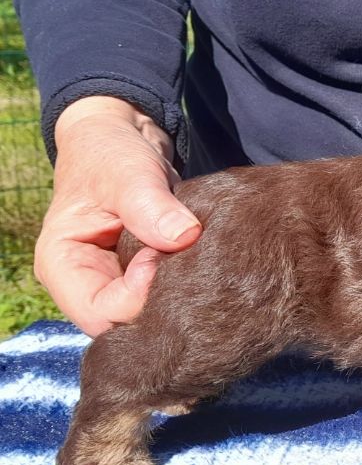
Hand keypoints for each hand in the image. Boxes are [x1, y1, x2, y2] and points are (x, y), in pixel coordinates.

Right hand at [35, 96, 201, 336]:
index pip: (102, 314)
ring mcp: (114, 284)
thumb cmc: (111, 153)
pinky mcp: (141, 279)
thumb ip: (149, 204)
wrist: (124, 140)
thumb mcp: (127, 171)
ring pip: (150, 315)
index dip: (139, 296)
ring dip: (175, 293)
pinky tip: (196, 260)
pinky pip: (165, 298)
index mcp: (63, 267)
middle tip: (184, 259)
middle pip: (128, 324)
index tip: (163, 255)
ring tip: (190, 257)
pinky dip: (183, 284)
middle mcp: (85, 284)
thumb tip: (184, 237)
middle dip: (161, 300)